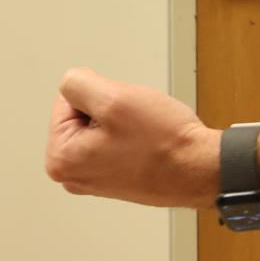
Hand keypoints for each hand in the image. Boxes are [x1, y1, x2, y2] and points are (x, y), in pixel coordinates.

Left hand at [44, 67, 219, 207]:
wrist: (199, 170)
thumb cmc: (163, 144)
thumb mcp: (115, 99)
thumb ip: (79, 83)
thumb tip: (72, 81)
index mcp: (60, 159)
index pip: (68, 98)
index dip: (100, 95)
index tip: (122, 113)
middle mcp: (71, 175)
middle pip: (82, 114)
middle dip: (110, 109)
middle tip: (135, 123)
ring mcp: (93, 179)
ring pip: (101, 126)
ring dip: (122, 121)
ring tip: (143, 135)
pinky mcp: (114, 178)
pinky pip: (115, 141)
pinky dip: (131, 136)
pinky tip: (147, 144)